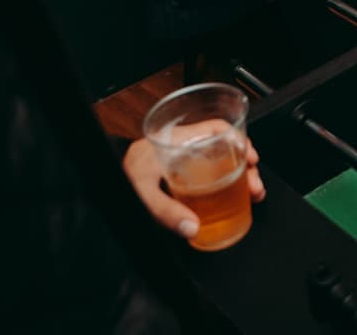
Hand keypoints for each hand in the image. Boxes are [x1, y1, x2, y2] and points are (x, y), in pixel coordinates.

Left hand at [123, 129, 264, 239]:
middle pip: (223, 148)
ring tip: (252, 193)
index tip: (252, 157)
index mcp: (174, 140)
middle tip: (256, 186)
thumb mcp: (142, 194)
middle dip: (245, 166)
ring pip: (219, 163)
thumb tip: (194, 227)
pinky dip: (223, 185)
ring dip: (239, 176)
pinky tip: (231, 199)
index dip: (238, 140)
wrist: (101, 181)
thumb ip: (166, 211)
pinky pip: (207, 175)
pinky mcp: (176, 178)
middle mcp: (180, 148)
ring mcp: (180, 162)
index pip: (214, 128)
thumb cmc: (119, 179)